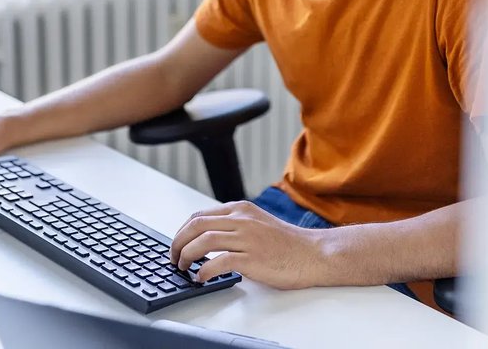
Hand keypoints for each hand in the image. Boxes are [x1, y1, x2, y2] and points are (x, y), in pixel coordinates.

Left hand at [170, 201, 331, 289]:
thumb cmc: (287, 244)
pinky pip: (218, 262)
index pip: (199, 215)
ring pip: (203, 241)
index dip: (182, 231)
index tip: (177, 244)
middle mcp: (242, 219)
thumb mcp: (257, 223)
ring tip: (184, 268)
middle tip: (174, 258)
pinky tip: (201, 278)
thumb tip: (207, 238)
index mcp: (241, 209)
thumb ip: (235, 225)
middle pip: (196, 225)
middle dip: (178, 243)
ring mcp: (247, 238)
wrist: (313, 254)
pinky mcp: (252, 258)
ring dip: (187, 256)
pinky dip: (204, 271)